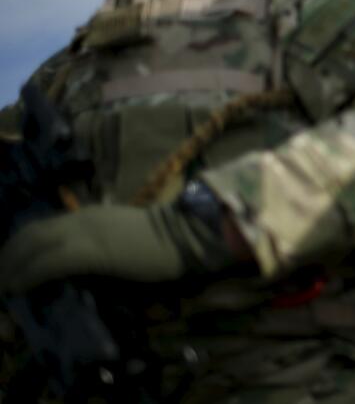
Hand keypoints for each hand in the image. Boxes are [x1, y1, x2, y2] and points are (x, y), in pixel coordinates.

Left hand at [0, 204, 232, 293]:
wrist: (187, 235)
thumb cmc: (166, 239)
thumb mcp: (125, 235)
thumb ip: (103, 240)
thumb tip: (86, 259)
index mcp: (92, 215)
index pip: (45, 225)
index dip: (22, 243)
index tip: (11, 261)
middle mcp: (83, 219)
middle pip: (32, 232)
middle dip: (9, 254)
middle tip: (1, 276)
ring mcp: (87, 233)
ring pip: (34, 245)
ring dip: (12, 266)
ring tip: (4, 285)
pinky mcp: (92, 252)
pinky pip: (50, 262)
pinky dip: (28, 275)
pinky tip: (18, 288)